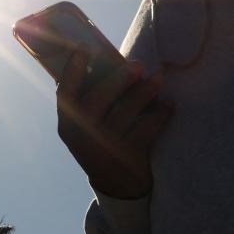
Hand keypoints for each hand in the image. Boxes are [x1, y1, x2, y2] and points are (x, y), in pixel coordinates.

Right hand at [56, 50, 172, 198]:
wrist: (115, 185)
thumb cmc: (102, 141)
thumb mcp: (86, 127)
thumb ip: (89, 100)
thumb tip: (104, 58)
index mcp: (68, 125)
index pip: (65, 94)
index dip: (71, 71)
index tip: (83, 48)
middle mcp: (83, 136)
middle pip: (98, 101)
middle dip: (118, 79)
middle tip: (138, 63)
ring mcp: (105, 148)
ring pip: (126, 113)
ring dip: (144, 92)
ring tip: (159, 78)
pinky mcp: (129, 158)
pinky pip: (147, 130)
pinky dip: (160, 115)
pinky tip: (169, 104)